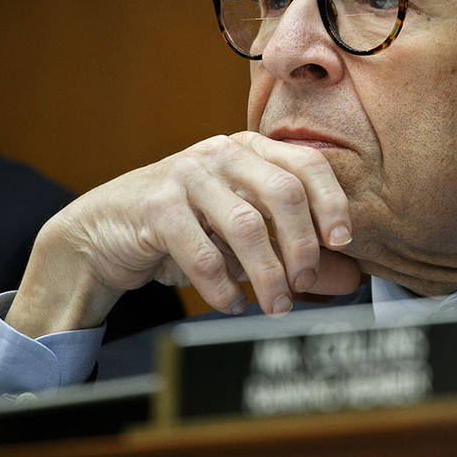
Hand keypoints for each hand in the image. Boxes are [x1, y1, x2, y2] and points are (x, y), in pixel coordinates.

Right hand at [5, 132, 361, 337]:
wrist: (102, 233)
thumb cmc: (187, 230)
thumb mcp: (245, 237)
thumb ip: (295, 251)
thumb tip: (354, 277)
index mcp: (251, 150)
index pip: (307, 164)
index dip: (332, 202)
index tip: (343, 242)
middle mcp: (222, 153)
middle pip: (283, 192)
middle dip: (302, 245)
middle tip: (304, 283)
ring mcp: (187, 175)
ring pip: (246, 225)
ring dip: (267, 274)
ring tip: (275, 306)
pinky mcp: (156, 206)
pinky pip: (202, 252)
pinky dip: (222, 287)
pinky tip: (231, 304)